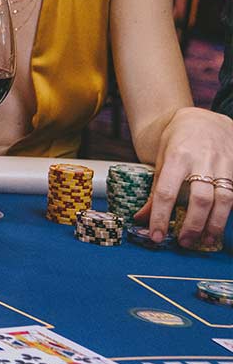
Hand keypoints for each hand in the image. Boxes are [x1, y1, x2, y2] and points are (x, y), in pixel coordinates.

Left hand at [134, 107, 232, 248]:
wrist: (204, 120)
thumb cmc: (177, 141)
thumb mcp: (160, 160)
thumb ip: (155, 189)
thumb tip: (140, 218)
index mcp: (176, 157)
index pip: (166, 192)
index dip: (160, 216)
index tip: (156, 236)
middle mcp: (202, 161)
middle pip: (200, 200)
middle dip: (192, 225)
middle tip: (184, 243)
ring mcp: (224, 164)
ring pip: (225, 200)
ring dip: (215, 225)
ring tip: (205, 241)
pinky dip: (229, 213)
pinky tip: (220, 224)